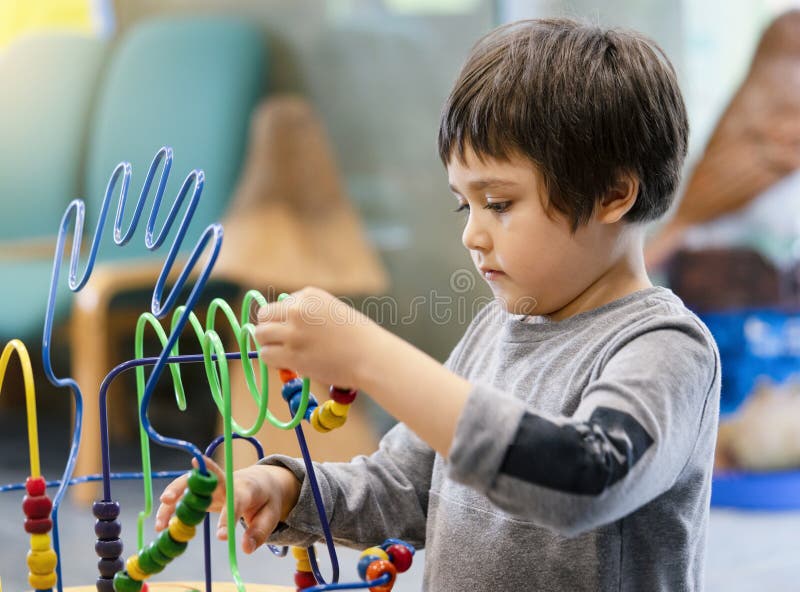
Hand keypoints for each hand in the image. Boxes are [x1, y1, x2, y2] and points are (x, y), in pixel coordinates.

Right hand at [155, 456, 300, 553]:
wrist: (261, 481)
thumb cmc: (265, 499)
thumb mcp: (271, 514)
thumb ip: (259, 531)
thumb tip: (245, 549)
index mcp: (247, 488)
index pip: (236, 501)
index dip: (229, 518)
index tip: (221, 537)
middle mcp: (226, 482)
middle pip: (204, 478)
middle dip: (185, 485)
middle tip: (167, 499)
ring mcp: (212, 484)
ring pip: (188, 484)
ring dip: (172, 499)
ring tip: (160, 525)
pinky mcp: (202, 490)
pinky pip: (184, 494)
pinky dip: (172, 507)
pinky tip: (163, 525)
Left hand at [255, 287, 382, 387]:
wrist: (371, 355)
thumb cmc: (358, 337)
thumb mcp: (332, 310)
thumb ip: (308, 313)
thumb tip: (280, 326)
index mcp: (309, 295)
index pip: (281, 304)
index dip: (285, 320)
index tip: (299, 332)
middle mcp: (298, 309)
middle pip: (264, 316)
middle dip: (269, 329)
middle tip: (281, 343)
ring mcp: (293, 332)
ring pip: (261, 335)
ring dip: (268, 344)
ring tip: (283, 353)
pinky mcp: (292, 354)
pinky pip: (266, 355)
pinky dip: (272, 361)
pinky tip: (287, 363)